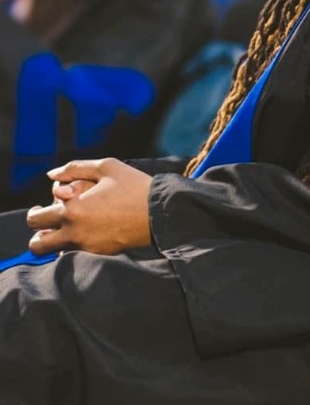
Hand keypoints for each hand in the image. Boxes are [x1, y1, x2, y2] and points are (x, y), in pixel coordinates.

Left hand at [26, 158, 152, 256]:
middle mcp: (74, 231)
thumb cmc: (133, 186)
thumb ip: (75, 168)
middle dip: (38, 233)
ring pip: (53, 254)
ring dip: (53, 244)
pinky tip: (85, 233)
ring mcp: (86, 246)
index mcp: (72, 209)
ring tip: (63, 231)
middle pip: (37, 244)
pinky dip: (72, 247)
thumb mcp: (106, 167)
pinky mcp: (98, 255)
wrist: (159, 212)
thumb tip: (52, 175)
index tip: (43, 208)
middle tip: (47, 224)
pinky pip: (73, 256)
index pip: (35, 219)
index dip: (36, 212)